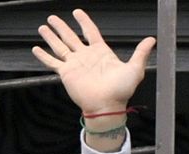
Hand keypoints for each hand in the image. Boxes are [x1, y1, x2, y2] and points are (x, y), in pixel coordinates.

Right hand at [32, 9, 155, 114]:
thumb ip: (141, 53)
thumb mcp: (134, 69)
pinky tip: (35, 49)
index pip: (90, 32)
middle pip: (71, 37)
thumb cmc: (121, 91)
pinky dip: (43, 56)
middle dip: (62, 27)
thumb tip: (152, 40)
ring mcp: (75, 64)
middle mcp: (86, 57)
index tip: (77, 12)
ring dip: (51, 37)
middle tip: (52, 17)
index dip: (84, 21)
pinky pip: (52, 62)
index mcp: (101, 53)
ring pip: (60, 46)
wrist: (107, 106)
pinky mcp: (66, 73)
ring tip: (43, 27)